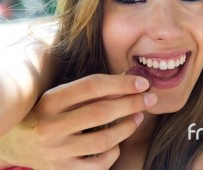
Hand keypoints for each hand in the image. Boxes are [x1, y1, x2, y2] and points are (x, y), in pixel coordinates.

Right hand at [0, 74, 156, 169]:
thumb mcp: (60, 96)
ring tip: (139, 117)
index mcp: (50, 101)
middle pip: (102, 112)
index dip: (122, 83)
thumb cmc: (45, 113)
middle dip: (132, 103)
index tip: (142, 82)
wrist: (14, 142)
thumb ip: (91, 89)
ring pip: (104, 140)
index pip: (93, 86)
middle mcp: (51, 126)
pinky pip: (98, 164)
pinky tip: (118, 143)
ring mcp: (57, 151)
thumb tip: (131, 79)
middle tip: (150, 98)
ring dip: (128, 127)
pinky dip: (113, 152)